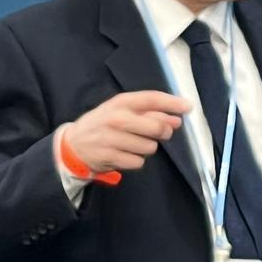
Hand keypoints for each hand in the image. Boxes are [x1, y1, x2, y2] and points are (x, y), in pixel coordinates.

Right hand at [62, 91, 190, 174]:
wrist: (73, 145)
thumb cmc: (103, 124)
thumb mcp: (121, 111)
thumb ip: (149, 113)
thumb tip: (176, 119)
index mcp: (120, 102)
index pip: (151, 99)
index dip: (172, 103)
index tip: (188, 107)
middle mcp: (116, 118)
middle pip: (156, 126)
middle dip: (164, 132)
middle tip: (161, 133)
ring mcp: (112, 139)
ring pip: (150, 147)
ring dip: (148, 148)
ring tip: (134, 144)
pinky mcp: (110, 157)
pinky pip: (138, 162)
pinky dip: (136, 160)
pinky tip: (126, 155)